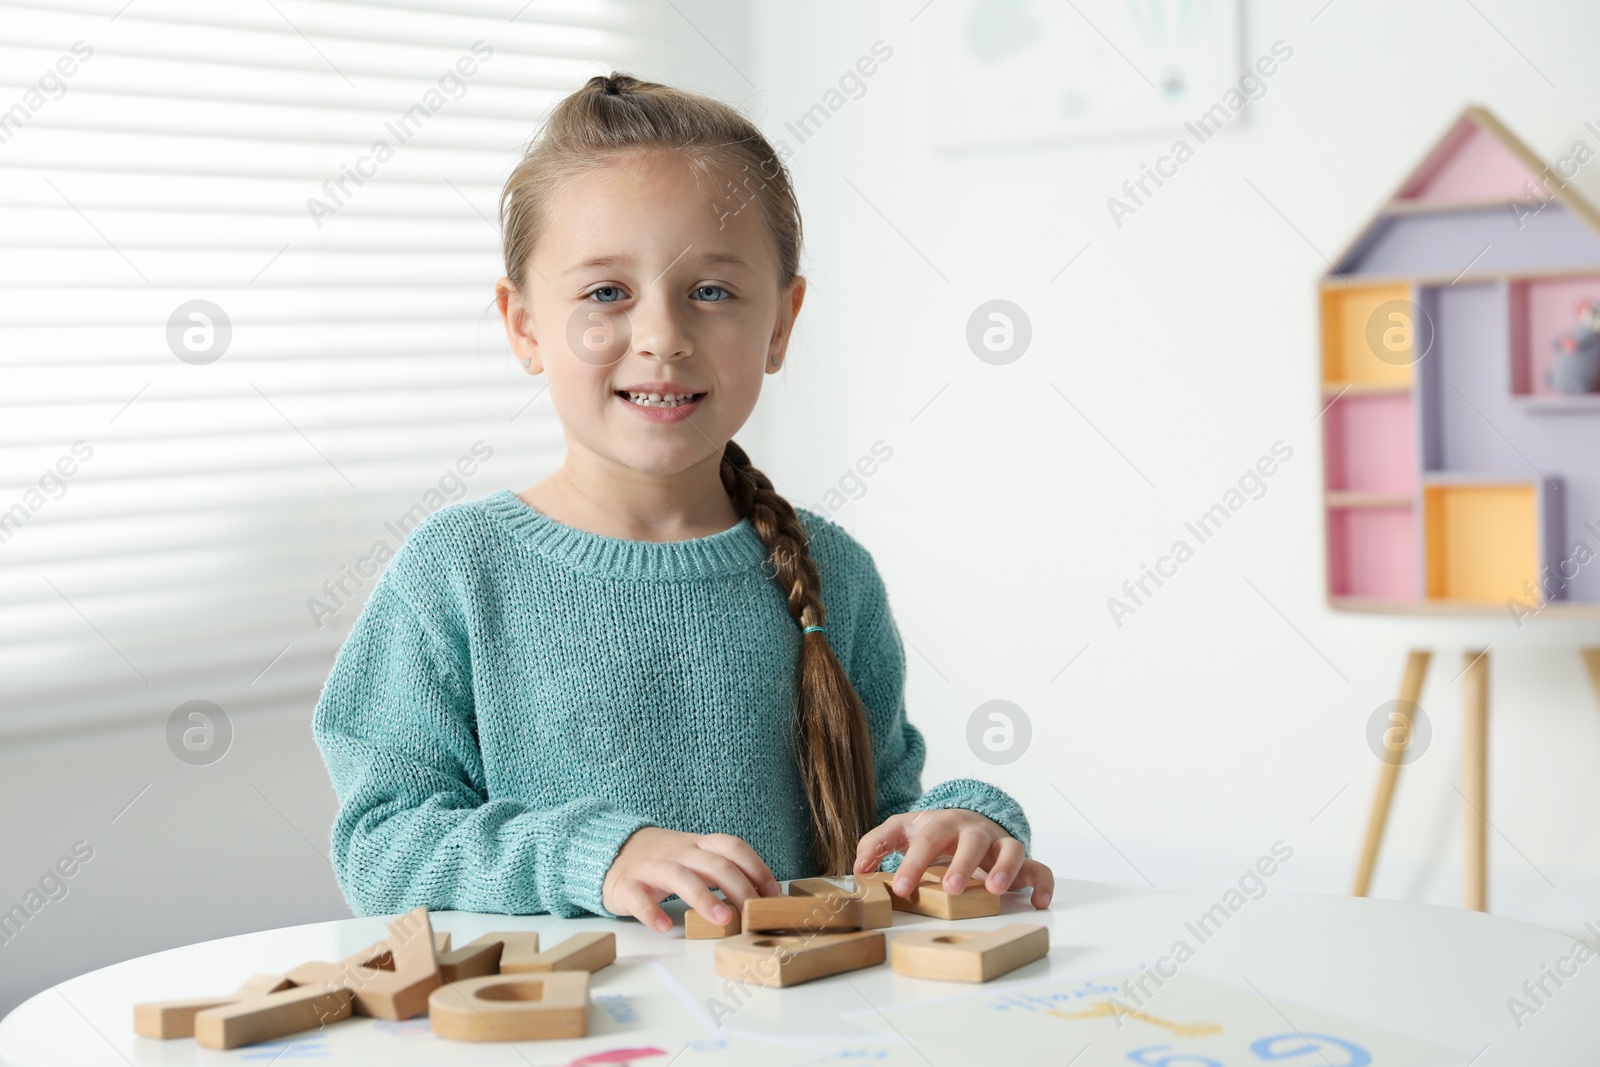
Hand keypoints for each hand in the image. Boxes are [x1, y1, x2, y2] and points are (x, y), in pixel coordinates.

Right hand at [602, 827, 781, 932]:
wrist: (611, 849)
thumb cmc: (664, 860)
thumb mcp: (693, 858)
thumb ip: (720, 872)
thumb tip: (758, 898)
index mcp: (698, 845)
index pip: (733, 847)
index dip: (756, 867)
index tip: (771, 893)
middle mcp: (678, 852)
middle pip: (713, 864)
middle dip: (737, 887)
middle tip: (752, 913)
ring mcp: (651, 867)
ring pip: (680, 876)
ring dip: (703, 898)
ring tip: (722, 921)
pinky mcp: (627, 885)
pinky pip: (638, 897)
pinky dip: (651, 912)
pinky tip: (663, 927)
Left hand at [853, 809, 1053, 908]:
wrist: (968, 817)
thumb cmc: (933, 830)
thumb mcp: (903, 830)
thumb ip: (877, 843)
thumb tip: (858, 868)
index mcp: (942, 824)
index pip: (926, 841)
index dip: (913, 864)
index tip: (902, 889)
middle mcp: (973, 831)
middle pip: (972, 841)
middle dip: (962, 864)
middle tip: (950, 889)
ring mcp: (999, 844)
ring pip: (1011, 850)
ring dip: (1005, 869)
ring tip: (994, 891)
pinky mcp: (1021, 860)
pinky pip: (1039, 868)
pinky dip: (1043, 883)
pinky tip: (1038, 902)